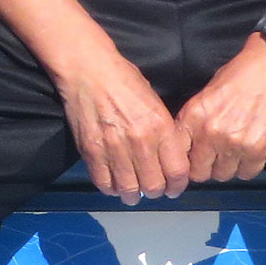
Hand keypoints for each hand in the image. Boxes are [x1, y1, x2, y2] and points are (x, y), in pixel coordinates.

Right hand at [53, 53, 188, 204]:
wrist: (88, 69)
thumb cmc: (123, 79)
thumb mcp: (155, 101)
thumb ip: (164, 131)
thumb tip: (169, 157)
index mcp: (160, 126)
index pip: (177, 171)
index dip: (178, 186)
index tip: (174, 188)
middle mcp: (139, 141)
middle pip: (154, 185)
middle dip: (156, 192)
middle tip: (153, 189)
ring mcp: (114, 147)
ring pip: (129, 189)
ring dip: (133, 195)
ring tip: (133, 193)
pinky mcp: (91, 150)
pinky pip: (103, 182)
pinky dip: (110, 188)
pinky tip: (114, 184)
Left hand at [175, 37, 265, 182]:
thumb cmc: (234, 79)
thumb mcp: (202, 98)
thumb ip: (190, 125)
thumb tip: (182, 151)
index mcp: (194, 119)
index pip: (179, 158)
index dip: (184, 162)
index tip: (191, 160)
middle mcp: (213, 135)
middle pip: (201, 173)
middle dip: (205, 167)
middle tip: (213, 156)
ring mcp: (238, 145)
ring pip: (224, 175)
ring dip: (226, 167)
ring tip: (232, 151)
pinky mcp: (261, 150)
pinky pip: (247, 173)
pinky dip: (246, 166)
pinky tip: (247, 151)